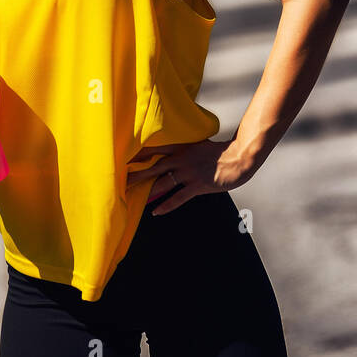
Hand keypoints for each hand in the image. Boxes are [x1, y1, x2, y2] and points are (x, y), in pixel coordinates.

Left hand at [125, 138, 256, 214]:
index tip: (123, 158)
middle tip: (119, 179)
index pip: (155, 149)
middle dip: (135, 174)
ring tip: (131, 196)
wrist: (238, 158)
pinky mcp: (197, 185)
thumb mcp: (199, 145)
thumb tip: (174, 154)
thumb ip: (185, 149)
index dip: (138, 154)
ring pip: (161, 183)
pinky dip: (166, 205)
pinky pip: (178, 197)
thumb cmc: (220, 153)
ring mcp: (188, 173)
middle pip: (152, 167)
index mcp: (181, 148)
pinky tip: (155, 211)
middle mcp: (181, 159)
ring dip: (146, 190)